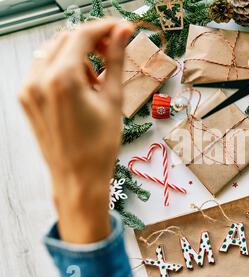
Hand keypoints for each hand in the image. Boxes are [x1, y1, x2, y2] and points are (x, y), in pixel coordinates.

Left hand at [18, 19, 134, 242]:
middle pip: (66, 39)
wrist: (78, 178)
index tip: (122, 29)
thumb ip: (116, 60)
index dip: (105, 28)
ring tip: (97, 81)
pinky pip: (44, 70)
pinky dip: (64, 69)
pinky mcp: (27, 99)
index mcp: (62, 79)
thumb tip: (123, 33)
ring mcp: (29, 90)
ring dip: (78, 56)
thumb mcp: (113, 100)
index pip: (82, 35)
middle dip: (91, 40)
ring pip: (54, 53)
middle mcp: (38, 80)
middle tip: (113, 50)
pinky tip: (81, 88)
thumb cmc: (99, 146)